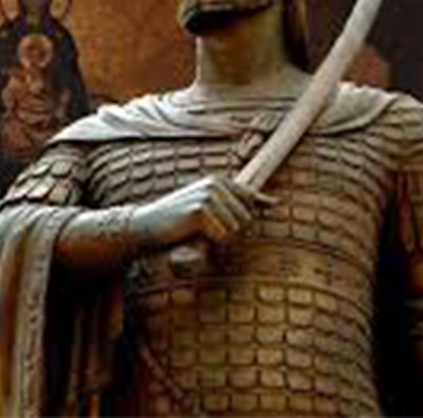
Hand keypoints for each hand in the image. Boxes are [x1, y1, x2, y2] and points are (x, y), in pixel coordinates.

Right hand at [130, 174, 275, 248]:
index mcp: (221, 181)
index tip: (242, 214)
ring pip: (236, 230)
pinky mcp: (200, 210)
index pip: (251, 202)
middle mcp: (216, 184)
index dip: (244, 216)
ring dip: (220, 238)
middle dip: (231, 232)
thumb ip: (242, 202)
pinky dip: (209, 242)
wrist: (146, 225)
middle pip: (247, 219)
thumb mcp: (213, 206)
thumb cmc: (180, 220)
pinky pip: (222, 236)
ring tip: (199, 232)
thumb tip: (276, 203)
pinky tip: (192, 234)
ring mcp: (208, 195)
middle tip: (207, 230)